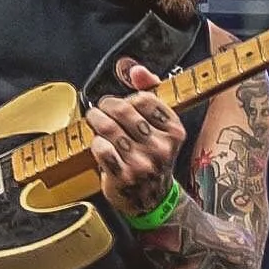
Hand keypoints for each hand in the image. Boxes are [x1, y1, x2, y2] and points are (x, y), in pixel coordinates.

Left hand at [83, 63, 185, 216]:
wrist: (154, 198)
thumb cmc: (154, 157)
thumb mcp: (161, 126)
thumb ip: (151, 92)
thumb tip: (135, 70)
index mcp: (174, 131)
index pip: (143, 99)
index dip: (127, 98)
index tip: (121, 103)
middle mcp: (160, 147)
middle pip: (123, 111)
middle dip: (106, 106)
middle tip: (100, 109)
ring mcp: (141, 163)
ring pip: (109, 128)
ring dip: (96, 120)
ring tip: (94, 119)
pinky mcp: (123, 175)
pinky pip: (101, 148)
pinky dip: (95, 142)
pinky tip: (99, 143)